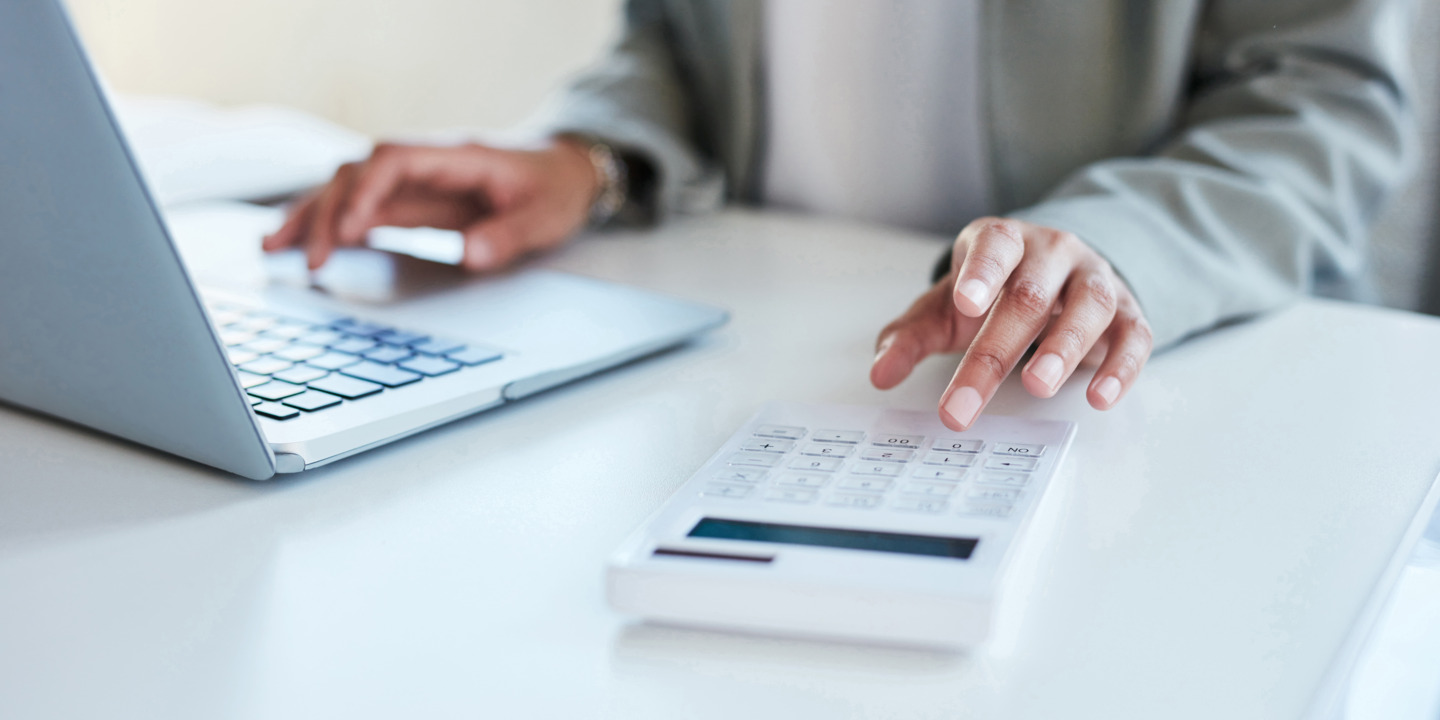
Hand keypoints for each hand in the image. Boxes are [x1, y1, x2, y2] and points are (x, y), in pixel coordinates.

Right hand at [264, 138, 598, 271]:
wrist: (565, 173)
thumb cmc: (554, 190)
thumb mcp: (544, 217)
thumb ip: (508, 235)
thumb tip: (470, 255)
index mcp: (456, 157)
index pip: (395, 160)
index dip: (367, 189)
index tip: (351, 228)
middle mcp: (425, 164)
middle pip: (358, 174)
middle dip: (328, 212)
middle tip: (312, 259)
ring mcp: (413, 182)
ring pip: (347, 188)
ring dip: (311, 215)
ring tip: (272, 247)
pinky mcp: (409, 202)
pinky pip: (358, 208)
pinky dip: (327, 225)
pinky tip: (297, 245)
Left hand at [870, 218, 1153, 429]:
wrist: (1053, 277)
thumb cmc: (992, 294)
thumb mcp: (945, 311)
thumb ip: (910, 338)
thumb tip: (880, 373)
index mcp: (1003, 242)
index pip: (994, 247)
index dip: (981, 273)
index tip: (965, 305)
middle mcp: (1053, 253)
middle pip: (1029, 296)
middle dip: (996, 350)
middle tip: (965, 401)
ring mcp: (1094, 279)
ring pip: (1089, 306)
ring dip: (1063, 348)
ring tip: (1037, 386)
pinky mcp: (1127, 312)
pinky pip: (1134, 335)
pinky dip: (1120, 366)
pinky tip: (1099, 397)